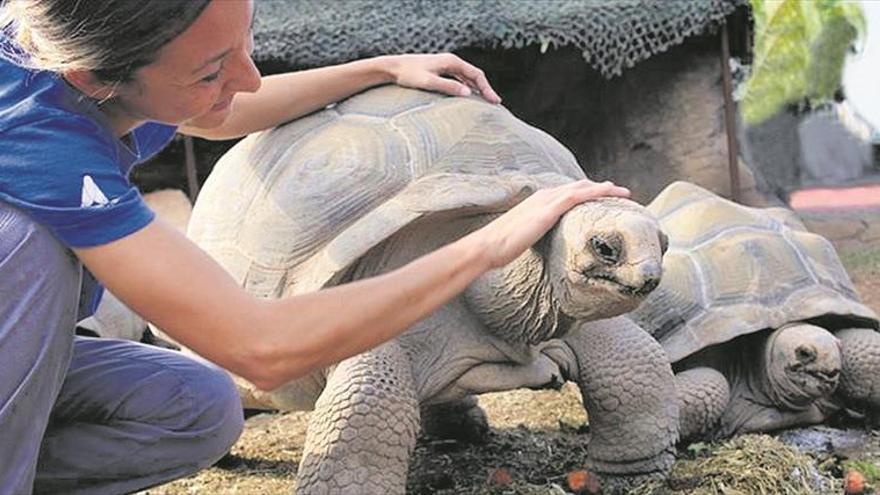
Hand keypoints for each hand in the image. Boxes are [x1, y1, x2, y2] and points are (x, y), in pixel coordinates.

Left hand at [380, 53, 501, 103]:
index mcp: (452, 61)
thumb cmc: (408, 75)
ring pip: (468, 77)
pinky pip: (460, 79)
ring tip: (487, 101)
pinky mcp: (441, 71)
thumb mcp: (428, 82)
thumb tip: (468, 93)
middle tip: (496, 103)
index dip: (487, 88)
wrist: (393, 67)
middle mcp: (451, 61)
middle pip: (475, 75)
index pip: (476, 74)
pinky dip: (468, 87)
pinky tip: (471, 97)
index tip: (494, 101)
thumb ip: (448, 86)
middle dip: (486, 89)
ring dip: (478, 89)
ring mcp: (446, 65)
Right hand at [468, 180, 630, 268]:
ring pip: (582, 188)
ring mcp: (546, 201)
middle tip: (617, 192)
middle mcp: (543, 196)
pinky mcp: (549, 209)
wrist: (487, 247)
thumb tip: (541, 249)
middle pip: (577, 187)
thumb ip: (534, 238)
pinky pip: (579, 195)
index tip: (600, 198)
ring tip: (622, 192)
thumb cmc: (500, 248)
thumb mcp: (522, 239)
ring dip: (604, 188)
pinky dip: (597, 192)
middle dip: (598, 188)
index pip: (565, 193)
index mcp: (536, 202)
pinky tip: (611, 193)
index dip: (584, 194)